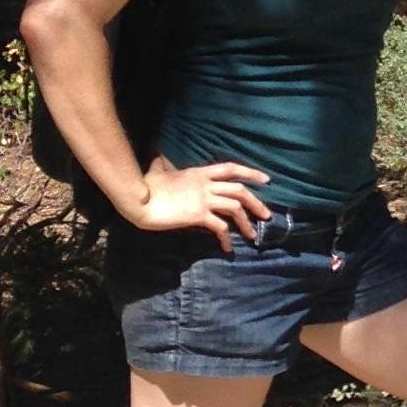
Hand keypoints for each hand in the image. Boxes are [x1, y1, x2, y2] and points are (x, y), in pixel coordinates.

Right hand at [125, 157, 271, 252]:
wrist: (140, 200)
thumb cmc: (146, 186)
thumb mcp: (160, 170)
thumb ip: (165, 165)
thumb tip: (158, 157)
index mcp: (200, 172)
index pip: (231, 168)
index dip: (250, 172)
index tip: (266, 180)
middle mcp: (205, 184)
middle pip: (239, 190)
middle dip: (256, 203)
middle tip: (266, 215)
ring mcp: (203, 199)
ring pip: (235, 208)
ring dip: (246, 222)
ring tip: (253, 235)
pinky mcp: (198, 215)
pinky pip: (219, 227)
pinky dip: (226, 238)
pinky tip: (227, 248)